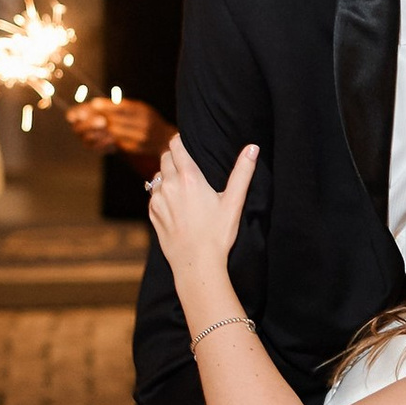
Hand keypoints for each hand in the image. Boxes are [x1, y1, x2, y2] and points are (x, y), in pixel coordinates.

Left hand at [66, 93, 172, 164]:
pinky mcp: (135, 148)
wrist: (166, 140)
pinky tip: (97, 135)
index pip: (121, 107)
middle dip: (98, 118)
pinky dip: (105, 138)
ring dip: (98, 129)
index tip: (93, 103)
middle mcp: (143, 124)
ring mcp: (139, 138)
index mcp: (143, 111)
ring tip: (86, 126)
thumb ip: (123, 106)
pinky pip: (116, 142)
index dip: (106, 106)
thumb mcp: (141, 108)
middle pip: (115, 120)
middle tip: (83, 116)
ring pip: (114, 133)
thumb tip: (96, 104)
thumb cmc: (150, 121)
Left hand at [146, 132, 254, 293]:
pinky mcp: (152, 214)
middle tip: (187, 164)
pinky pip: (154, 195)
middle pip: (165, 158)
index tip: (184, 142)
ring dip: (167, 176)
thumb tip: (253, 148)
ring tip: (182, 186)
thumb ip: (243, 172)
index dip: (179, 141)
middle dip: (174, 157)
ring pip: (157, 176)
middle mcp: (169, 185)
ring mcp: (158, 200)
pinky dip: (162, 194)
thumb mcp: (234, 202)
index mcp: (189, 177)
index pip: (176, 146)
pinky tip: (175, 205)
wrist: (196, 264)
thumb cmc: (217, 234)